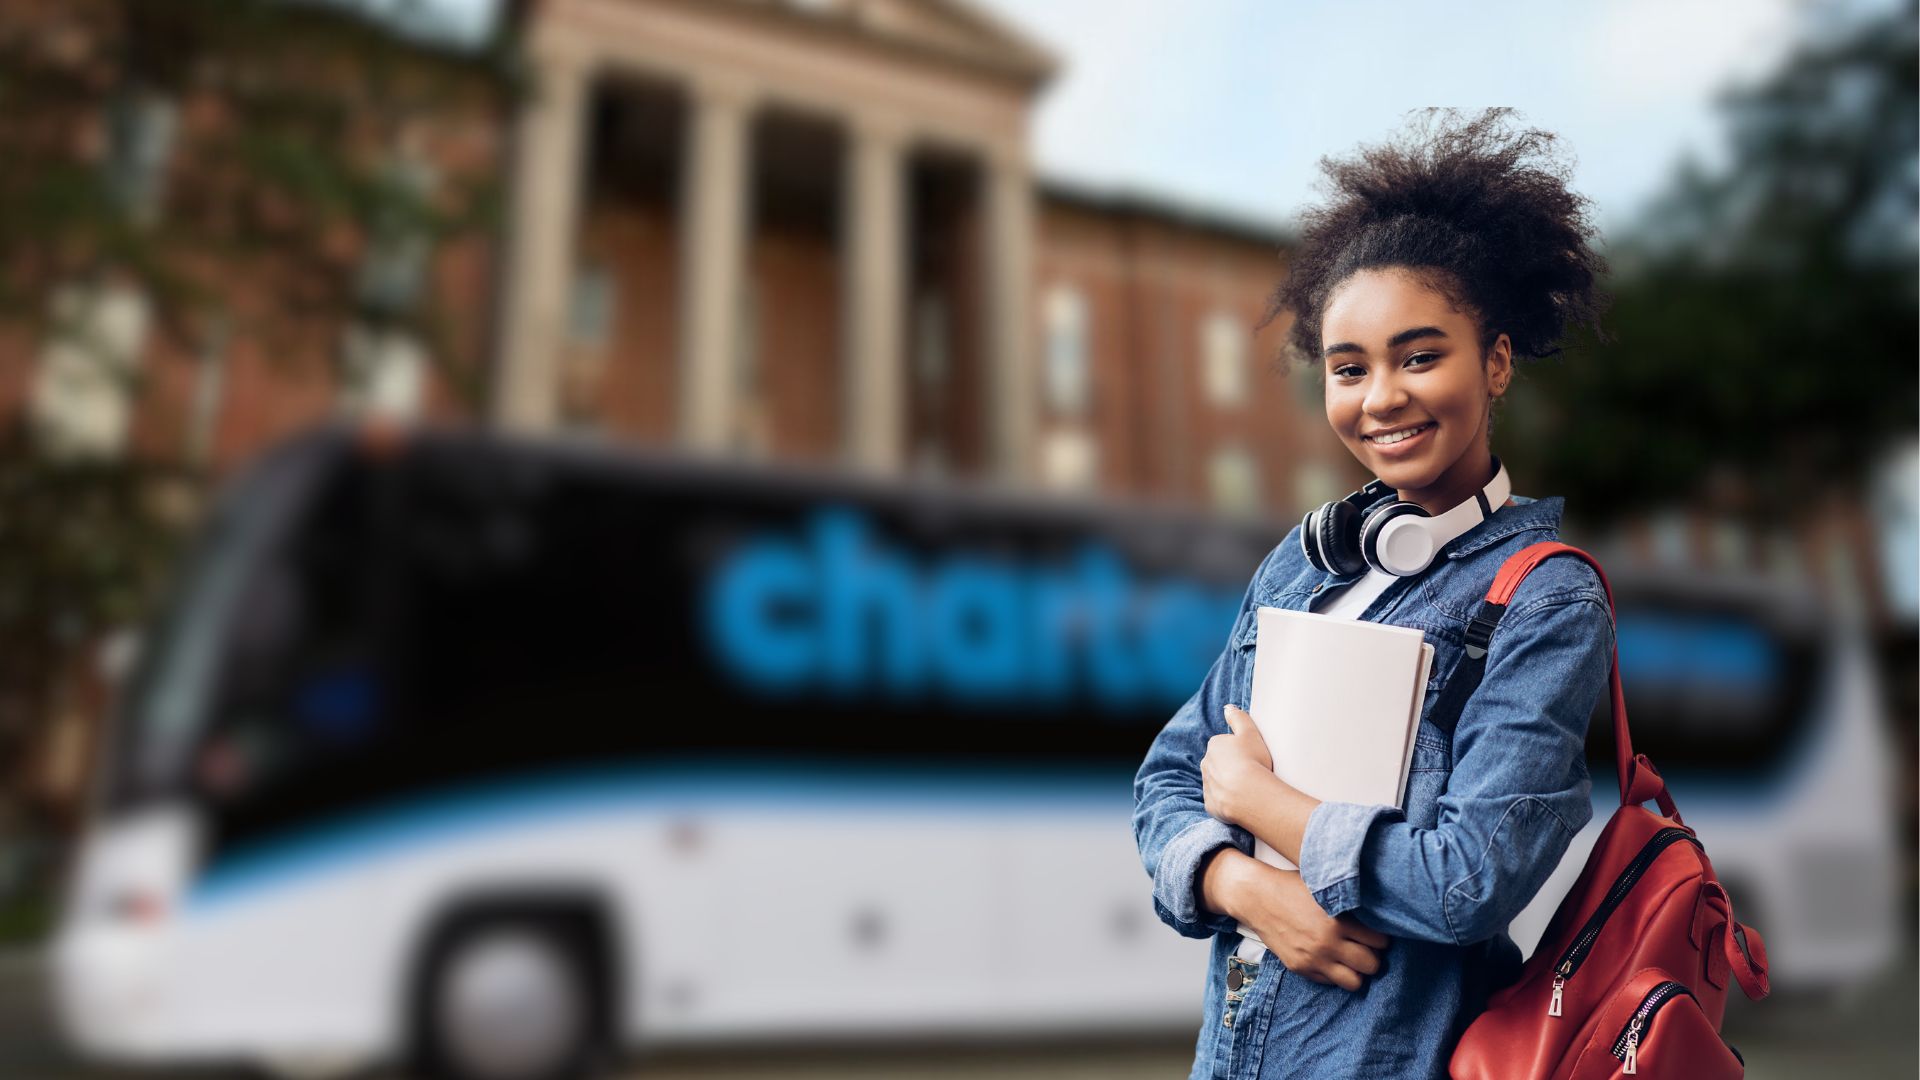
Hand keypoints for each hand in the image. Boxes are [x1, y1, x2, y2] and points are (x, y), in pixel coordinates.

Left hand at [1202, 704, 1275, 828]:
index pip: (1226, 745)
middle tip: (1252, 773)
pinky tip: (1242, 801)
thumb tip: (1228, 707)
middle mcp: (1205, 764)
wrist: (1250, 795)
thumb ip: (1238, 717)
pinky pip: (1219, 800)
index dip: (1242, 751)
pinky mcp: (1211, 805)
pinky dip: (1229, 800)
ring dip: (1230, 783)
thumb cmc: (1253, 761)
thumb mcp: (1250, 733)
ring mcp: (1207, 785)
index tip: (1253, 757)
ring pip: (1219, 781)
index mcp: (1214, 745)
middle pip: (1221, 763)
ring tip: (1249, 788)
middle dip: (1233, 767)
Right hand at [1206, 850, 1387, 991]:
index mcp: (1337, 921)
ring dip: (1357, 971)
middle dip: (1373, 956)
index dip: (1381, 937)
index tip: (1376, 933)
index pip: (1379, 941)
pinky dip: (1335, 974)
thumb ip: (1348, 900)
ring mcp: (1313, 959)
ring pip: (1354, 982)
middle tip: (1367, 948)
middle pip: (1371, 965)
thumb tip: (1378, 907)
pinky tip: (1332, 959)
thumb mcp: (1324, 887)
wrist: (1256, 897)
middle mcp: (1327, 944)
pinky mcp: (1300, 968)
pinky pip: (1330, 983)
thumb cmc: (1292, 886)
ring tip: (1352, 959)